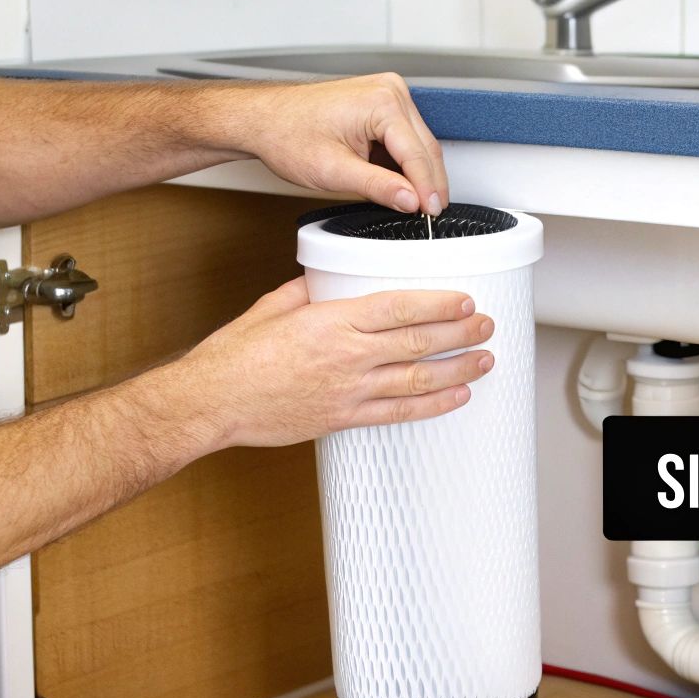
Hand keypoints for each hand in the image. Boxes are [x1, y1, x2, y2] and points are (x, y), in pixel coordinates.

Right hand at [165, 278, 492, 450]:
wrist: (213, 402)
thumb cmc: (235, 356)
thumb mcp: (272, 307)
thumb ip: (307, 292)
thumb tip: (327, 279)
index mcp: (331, 320)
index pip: (399, 307)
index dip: (438, 304)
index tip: (463, 300)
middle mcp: (346, 355)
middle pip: (418, 341)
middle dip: (460, 333)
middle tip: (486, 325)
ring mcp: (348, 390)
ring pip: (417, 378)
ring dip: (458, 369)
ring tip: (484, 359)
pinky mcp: (343, 419)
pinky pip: (398, 414)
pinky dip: (432, 406)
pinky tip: (456, 397)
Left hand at [230, 74, 449, 215]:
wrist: (263, 119)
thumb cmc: (286, 134)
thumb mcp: (334, 171)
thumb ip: (378, 187)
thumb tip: (410, 200)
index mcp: (381, 102)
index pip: (417, 153)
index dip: (427, 189)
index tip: (431, 213)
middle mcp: (389, 91)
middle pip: (424, 146)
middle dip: (428, 183)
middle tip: (430, 214)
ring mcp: (387, 94)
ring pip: (418, 143)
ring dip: (418, 174)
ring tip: (414, 203)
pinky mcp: (382, 103)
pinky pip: (404, 138)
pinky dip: (404, 163)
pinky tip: (400, 183)